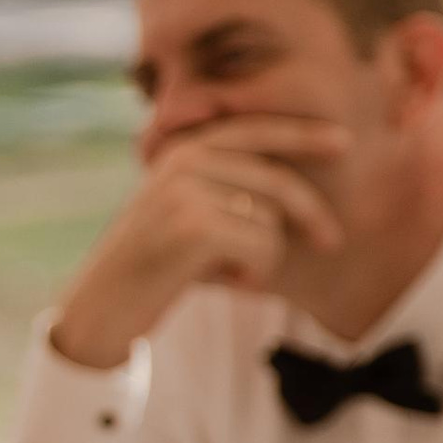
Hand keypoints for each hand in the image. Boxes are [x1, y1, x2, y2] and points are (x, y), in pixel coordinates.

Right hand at [49, 112, 347, 370]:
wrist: (97, 311)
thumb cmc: (149, 271)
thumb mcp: (181, 218)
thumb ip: (223, 192)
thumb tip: (295, 192)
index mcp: (179, 153)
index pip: (254, 132)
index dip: (302, 135)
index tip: (344, 143)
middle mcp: (182, 164)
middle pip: (277, 182)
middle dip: (310, 216)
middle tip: (331, 243)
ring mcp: (186, 192)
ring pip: (272, 222)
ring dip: (263, 258)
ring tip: (227, 274)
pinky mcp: (195, 227)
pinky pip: (262, 248)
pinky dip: (253, 275)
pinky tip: (221, 283)